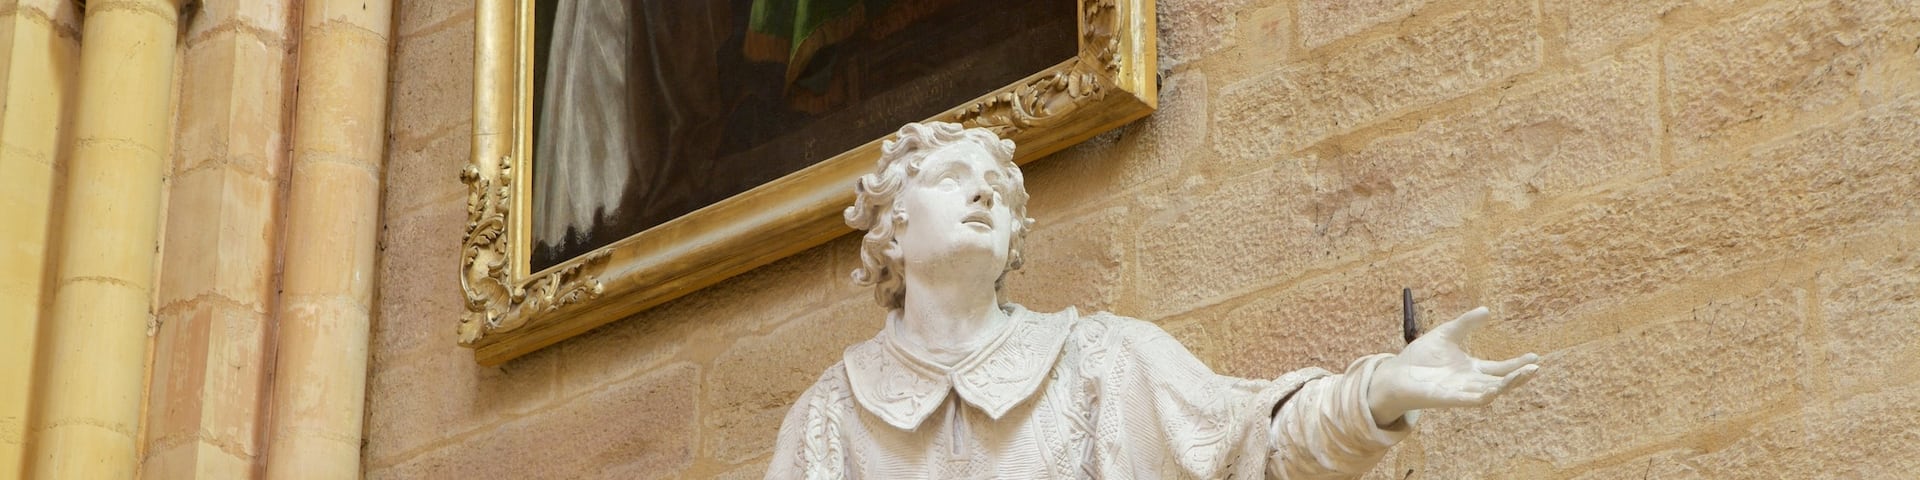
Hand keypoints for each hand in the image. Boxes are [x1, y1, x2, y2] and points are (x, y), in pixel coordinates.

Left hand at [1367, 307, 1538, 425]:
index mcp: (1471, 368)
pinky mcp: (1450, 399)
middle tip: (1536, 367)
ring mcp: (1461, 392)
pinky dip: (1486, 395)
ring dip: (1508, 385)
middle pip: (1501, 381)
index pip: (1499, 368)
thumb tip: (1487, 310)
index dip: (1517, 364)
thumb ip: (1466, 324)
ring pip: (1491, 391)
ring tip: (1525, 374)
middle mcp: (1470, 382)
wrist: (1396, 373)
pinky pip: (1472, 400)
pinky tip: (1496, 388)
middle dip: (1519, 376)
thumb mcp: (1447, 334)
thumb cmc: (1419, 357)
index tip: (1534, 356)